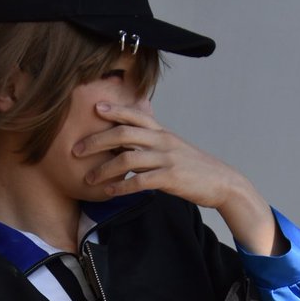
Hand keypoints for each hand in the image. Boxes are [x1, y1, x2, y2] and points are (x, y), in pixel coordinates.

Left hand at [75, 102, 241, 209]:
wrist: (222, 182)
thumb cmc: (194, 168)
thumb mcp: (174, 148)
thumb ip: (153, 143)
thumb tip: (130, 141)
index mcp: (162, 132)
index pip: (136, 114)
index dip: (115, 110)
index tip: (95, 108)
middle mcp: (163, 141)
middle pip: (124, 133)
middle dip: (97, 140)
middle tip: (76, 150)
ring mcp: (167, 159)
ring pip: (128, 158)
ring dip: (104, 169)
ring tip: (89, 179)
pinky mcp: (170, 178)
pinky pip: (140, 181)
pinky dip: (122, 186)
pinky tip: (110, 192)